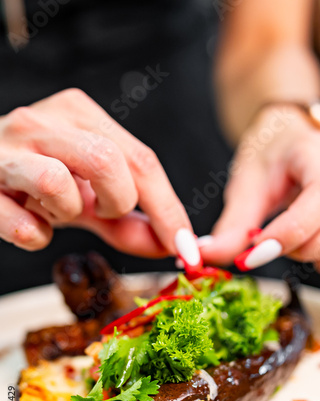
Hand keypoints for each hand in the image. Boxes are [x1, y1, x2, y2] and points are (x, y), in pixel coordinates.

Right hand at [0, 89, 198, 264]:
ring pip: (60, 184)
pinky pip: (23, 224)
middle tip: (100, 211)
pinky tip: (28, 223)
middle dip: (117, 203)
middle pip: (109, 162)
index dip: (169, 211)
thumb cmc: (35, 180)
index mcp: (80, 115)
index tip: (187, 251)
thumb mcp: (87, 196)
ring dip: (68, 212)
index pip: (141, 160)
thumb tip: (171, 246)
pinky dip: (35, 235)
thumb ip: (127, 220)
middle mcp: (44, 121)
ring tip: (54, 209)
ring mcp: (8, 148)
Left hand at [200, 105, 319, 276]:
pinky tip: (304, 244)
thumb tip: (206, 256)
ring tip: (287, 238)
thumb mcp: (247, 185)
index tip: (251, 254)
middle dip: (294, 250)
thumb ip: (232, 225)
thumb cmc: (271, 156)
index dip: (287, 233)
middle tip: (266, 241)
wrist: (291, 140)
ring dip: (309, 258)